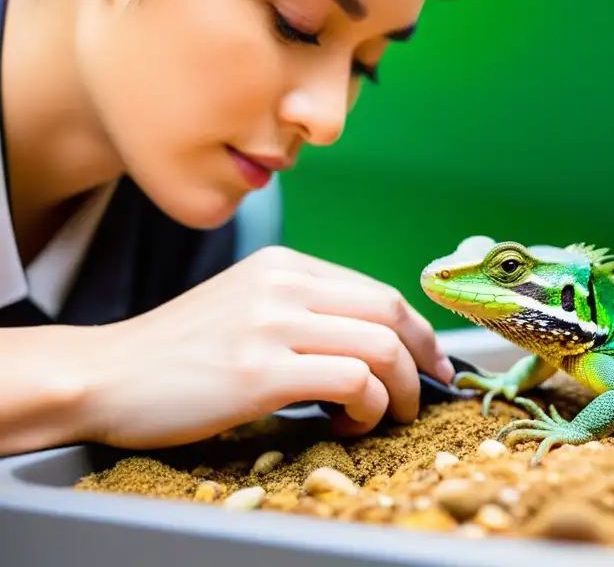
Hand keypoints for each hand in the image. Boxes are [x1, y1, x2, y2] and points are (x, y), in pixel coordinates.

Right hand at [70, 245, 453, 448]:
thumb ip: (304, 308)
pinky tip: (347, 424)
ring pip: (381, 346)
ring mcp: (272, 324)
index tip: (431, 363)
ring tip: (386, 416)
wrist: (106, 374)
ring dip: (401, 390)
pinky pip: (352, 381)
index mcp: (285, 265)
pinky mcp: (260, 371)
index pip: (377, 290)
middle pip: (391, 310)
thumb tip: (374, 339)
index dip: (417, 331)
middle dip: (424, 357)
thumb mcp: (246, 304)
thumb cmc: (179, 351)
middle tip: (426, 392)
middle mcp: (284, 285)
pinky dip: (369, 408)